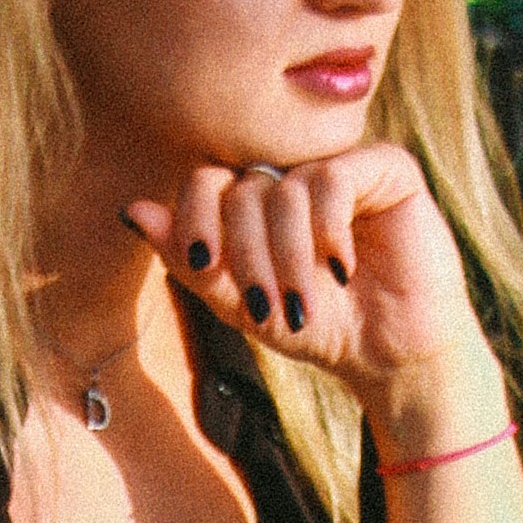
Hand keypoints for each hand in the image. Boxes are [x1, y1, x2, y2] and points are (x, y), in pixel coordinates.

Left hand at [124, 141, 489, 433]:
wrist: (392, 357)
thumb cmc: (319, 328)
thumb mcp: (242, 305)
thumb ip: (192, 261)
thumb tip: (131, 210)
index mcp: (255, 197)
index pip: (205, 181)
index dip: (195, 217)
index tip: (202, 262)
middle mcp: (293, 172)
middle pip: (241, 189)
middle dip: (246, 254)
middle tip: (267, 306)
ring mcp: (339, 165)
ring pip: (285, 188)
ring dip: (288, 255)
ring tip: (303, 302)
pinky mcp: (386, 168)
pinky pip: (334, 178)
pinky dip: (328, 229)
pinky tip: (341, 267)